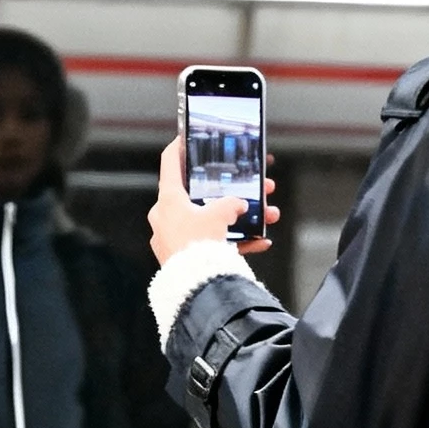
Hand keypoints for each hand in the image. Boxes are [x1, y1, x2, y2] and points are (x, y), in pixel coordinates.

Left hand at [149, 138, 278, 266]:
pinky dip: (234, 243)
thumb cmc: (198, 247)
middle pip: (198, 197)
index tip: (185, 140)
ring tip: (262, 219)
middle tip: (246, 189)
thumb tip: (240, 205)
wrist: (196, 287)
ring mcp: (175, 240)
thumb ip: (232, 204)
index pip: (170, 164)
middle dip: (227, 194)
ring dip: (236, 220)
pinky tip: (258, 243)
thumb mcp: (220, 215)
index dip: (179, 148)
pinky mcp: (185, 259)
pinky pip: (212, 245)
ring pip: (209, 223)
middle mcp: (166, 218)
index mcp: (168, 200)